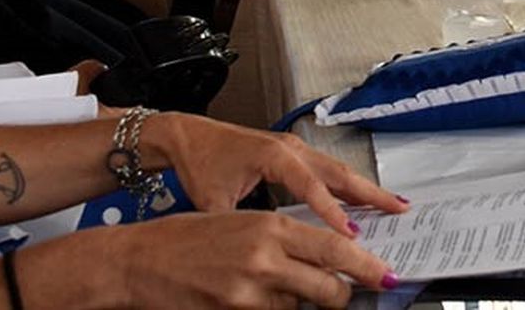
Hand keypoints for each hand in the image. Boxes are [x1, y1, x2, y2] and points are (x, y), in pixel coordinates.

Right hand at [114, 211, 394, 308]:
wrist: (137, 259)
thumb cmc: (189, 238)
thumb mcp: (244, 223)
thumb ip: (286, 239)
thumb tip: (327, 256)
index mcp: (271, 227)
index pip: (335, 250)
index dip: (366, 266)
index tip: (387, 275)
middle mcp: (263, 259)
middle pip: (328, 287)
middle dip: (341, 295)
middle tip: (342, 293)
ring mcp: (246, 292)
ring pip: (300, 308)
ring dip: (301, 304)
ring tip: (281, 290)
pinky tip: (259, 300)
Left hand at [144, 114, 406, 237]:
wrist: (186, 136)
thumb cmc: (199, 163)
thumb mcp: (216, 202)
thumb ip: (243, 227)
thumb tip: (263, 254)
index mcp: (275, 156)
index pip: (312, 188)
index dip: (333, 212)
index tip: (352, 234)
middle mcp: (291, 148)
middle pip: (340, 173)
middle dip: (372, 193)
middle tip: (399, 209)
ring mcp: (294, 148)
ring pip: (338, 170)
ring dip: (364, 188)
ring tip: (391, 204)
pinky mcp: (292, 152)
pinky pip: (327, 169)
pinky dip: (347, 185)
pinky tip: (359, 199)